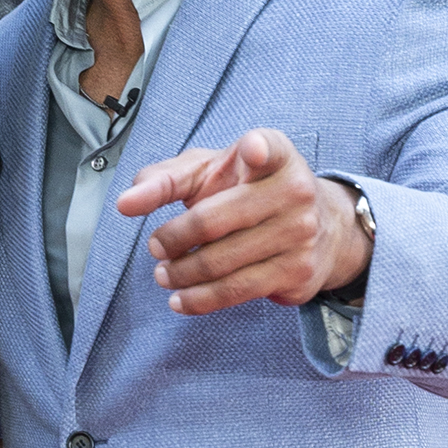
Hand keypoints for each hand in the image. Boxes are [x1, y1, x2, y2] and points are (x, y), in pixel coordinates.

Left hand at [117, 129, 367, 315]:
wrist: (321, 228)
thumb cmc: (249, 191)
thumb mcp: (211, 173)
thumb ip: (166, 180)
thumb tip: (126, 202)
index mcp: (276, 155)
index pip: (268, 148)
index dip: (258, 150)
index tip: (250, 150)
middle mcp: (294, 191)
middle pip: (215, 219)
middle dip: (174, 238)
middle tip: (155, 247)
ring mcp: (299, 233)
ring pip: (222, 262)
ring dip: (182, 274)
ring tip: (163, 275)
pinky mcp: (296, 271)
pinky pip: (237, 290)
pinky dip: (200, 299)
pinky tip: (180, 299)